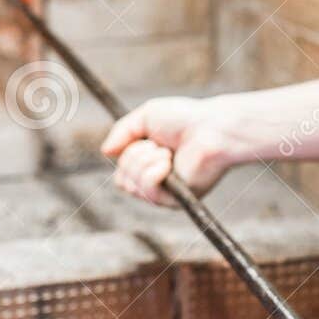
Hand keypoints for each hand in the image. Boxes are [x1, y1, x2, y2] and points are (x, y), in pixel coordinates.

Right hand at [100, 96, 253, 206]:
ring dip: (144, 161)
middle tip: (157, 145)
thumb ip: (122, 132)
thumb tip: (105, 152)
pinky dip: (152, 171)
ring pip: (130, 185)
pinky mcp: (176, 200)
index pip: (122, 173)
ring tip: (166, 151)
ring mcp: (166, 193)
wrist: (212, 128)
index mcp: (151, 164)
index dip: (126, 154)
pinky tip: (168, 161)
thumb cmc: (185, 119)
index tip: (145, 139)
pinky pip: (148, 191)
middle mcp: (158, 182)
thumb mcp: (145, 117)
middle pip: (122, 180)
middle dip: (134, 157)